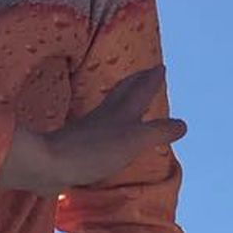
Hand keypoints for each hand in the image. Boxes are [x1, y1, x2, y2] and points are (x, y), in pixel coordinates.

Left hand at [0, 67, 183, 191]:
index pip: (141, 91)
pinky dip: (109, 122)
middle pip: (123, 92)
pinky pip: (100, 127)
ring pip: (111, 107)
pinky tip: (106, 130)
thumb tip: (183, 124)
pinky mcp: (78, 143)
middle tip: (146, 72)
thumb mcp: (133, 140)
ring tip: (129, 98)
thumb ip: (158, 132)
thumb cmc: (95, 150)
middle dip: (137, 81)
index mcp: (121, 111)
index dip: (152, 80)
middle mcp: (106, 115)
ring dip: (123, 99)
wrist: (49, 164)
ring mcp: (90, 128)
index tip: (160, 67)